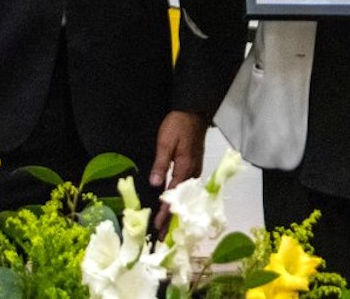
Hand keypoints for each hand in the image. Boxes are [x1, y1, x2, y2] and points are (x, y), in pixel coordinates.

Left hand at [150, 110, 207, 230]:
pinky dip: (180, 200)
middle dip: (172, 219)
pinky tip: (175, 205)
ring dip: (176, 211)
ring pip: (185, 197)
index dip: (165, 213)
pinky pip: (187, 189)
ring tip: (168, 227)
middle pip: (182, 201)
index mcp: (185, 168)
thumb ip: (160, 164)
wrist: (194, 111)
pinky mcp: (194, 166)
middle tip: (163, 237)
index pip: (174, 196)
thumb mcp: (165, 143)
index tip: (158, 228)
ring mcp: (195, 169)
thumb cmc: (178, 126)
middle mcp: (192, 173)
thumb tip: (154, 185)